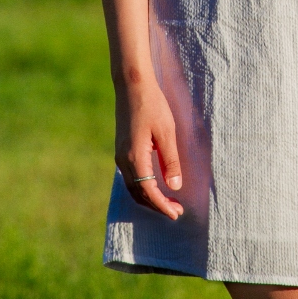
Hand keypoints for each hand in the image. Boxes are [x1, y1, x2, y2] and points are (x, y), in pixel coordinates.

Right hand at [115, 77, 184, 220]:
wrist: (132, 85)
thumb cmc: (152, 105)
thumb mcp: (167, 132)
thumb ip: (171, 161)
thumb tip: (175, 187)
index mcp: (135, 157)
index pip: (148, 191)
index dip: (162, 205)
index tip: (176, 214)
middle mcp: (124, 160)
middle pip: (139, 194)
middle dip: (157, 205)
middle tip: (177, 211)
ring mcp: (120, 155)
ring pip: (133, 187)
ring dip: (150, 197)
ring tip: (169, 201)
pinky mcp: (122, 150)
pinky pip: (131, 177)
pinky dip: (143, 187)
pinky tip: (156, 185)